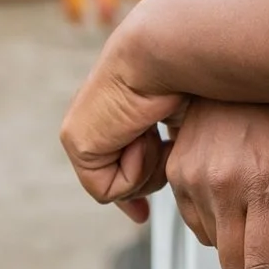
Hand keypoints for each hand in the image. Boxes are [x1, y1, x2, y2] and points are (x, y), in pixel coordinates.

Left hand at [60, 30, 185, 217]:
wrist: (169, 53)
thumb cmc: (191, 74)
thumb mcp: (188, 122)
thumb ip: (177, 151)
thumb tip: (183, 174)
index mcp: (122, 107)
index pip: (118, 159)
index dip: (134, 187)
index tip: (140, 215)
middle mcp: (99, 117)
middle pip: (114, 179)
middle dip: (135, 194)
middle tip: (150, 190)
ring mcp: (85, 130)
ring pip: (121, 185)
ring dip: (149, 167)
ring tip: (154, 132)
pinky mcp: (77, 141)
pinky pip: (111, 189)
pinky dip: (136, 169)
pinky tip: (141, 135)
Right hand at [169, 101, 268, 268]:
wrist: (247, 51)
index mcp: (262, 180)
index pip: (262, 265)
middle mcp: (221, 181)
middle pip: (235, 263)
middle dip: (265, 261)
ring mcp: (193, 175)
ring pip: (214, 243)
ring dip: (241, 239)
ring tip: (267, 205)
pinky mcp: (176, 169)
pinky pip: (194, 219)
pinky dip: (218, 218)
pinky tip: (241, 190)